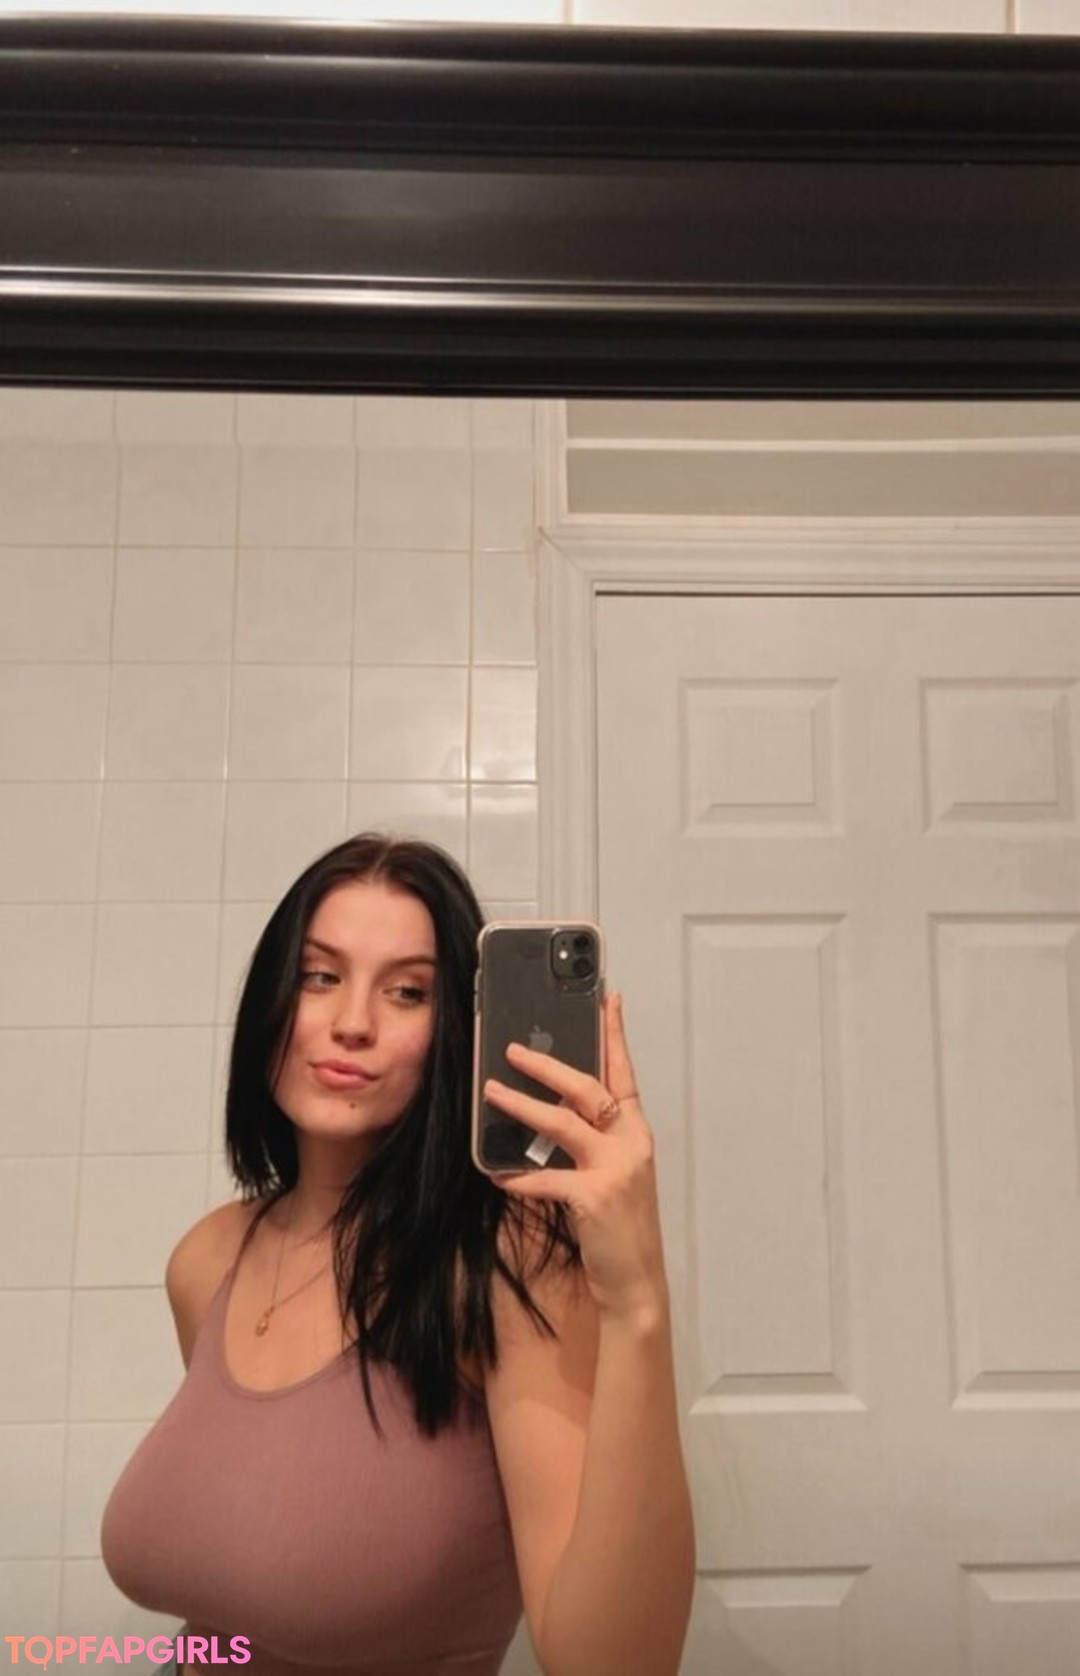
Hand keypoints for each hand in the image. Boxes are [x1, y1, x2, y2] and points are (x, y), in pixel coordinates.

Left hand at [483, 993, 669, 1324]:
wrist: (635, 1281)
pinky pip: (544, 1178)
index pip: (624, 1072)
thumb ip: (592, 1140)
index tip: (608, 998)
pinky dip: (516, 1177)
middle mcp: (630, 1142)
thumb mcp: (615, 1173)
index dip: (615, 1034)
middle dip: (547, 1065)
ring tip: (490, 1092)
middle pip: (586, 1088)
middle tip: (512, 1049)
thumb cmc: (619, 1225)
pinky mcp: (594, 1196)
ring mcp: (615, 1168)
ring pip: (561, 1122)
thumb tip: (549, 1108)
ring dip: (521, 1105)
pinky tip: (495, 1175)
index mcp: (635, 1131)